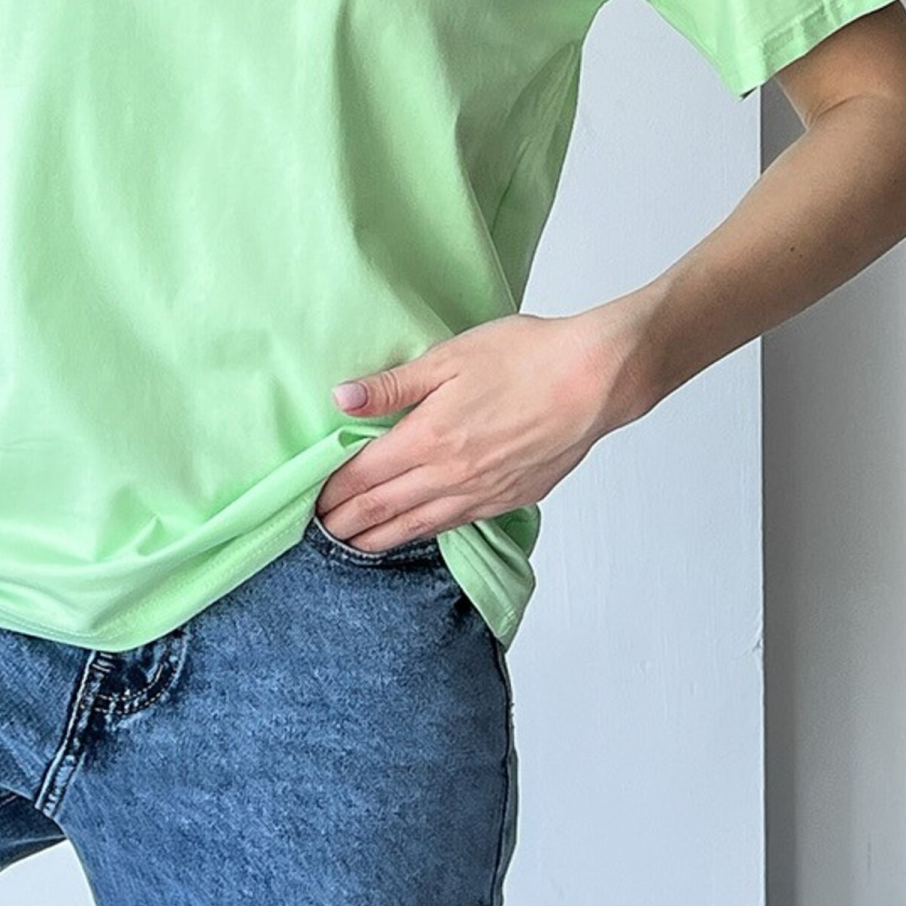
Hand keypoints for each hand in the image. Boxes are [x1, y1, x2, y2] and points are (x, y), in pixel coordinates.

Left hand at [318, 301, 657, 550]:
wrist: (596, 380)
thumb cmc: (527, 357)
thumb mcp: (449, 357)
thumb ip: (393, 385)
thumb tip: (341, 398)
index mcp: (428, 437)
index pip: (364, 475)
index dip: (333, 491)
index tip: (309, 502)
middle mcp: (450, 474)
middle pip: (384, 507)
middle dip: (347, 523)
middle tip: (318, 535)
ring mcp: (483, 491)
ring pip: (419, 524)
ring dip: (382, 538)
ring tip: (356, 547)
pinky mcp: (511, 497)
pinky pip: (457, 523)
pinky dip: (427, 532)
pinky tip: (418, 532)